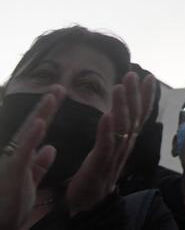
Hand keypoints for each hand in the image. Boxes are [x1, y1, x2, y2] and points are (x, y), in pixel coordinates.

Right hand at [0, 88, 62, 229]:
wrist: (0, 226)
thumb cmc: (9, 208)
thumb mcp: (28, 182)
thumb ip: (38, 165)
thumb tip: (50, 148)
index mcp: (21, 158)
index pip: (37, 130)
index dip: (48, 112)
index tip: (58, 94)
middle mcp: (14, 156)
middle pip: (32, 127)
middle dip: (46, 106)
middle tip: (60, 86)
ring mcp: (10, 163)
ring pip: (26, 134)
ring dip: (40, 114)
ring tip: (52, 96)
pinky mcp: (9, 172)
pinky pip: (21, 152)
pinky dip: (31, 136)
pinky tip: (40, 122)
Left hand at [66, 72, 156, 216]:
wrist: (88, 202)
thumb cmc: (97, 173)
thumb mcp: (111, 149)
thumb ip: (117, 131)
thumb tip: (120, 111)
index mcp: (127, 141)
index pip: (140, 114)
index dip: (146, 96)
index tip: (149, 77)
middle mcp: (126, 145)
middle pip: (134, 116)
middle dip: (134, 94)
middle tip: (132, 74)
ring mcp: (114, 154)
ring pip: (122, 127)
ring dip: (122, 105)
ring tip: (119, 87)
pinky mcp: (100, 164)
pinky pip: (105, 144)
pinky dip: (107, 129)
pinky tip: (107, 115)